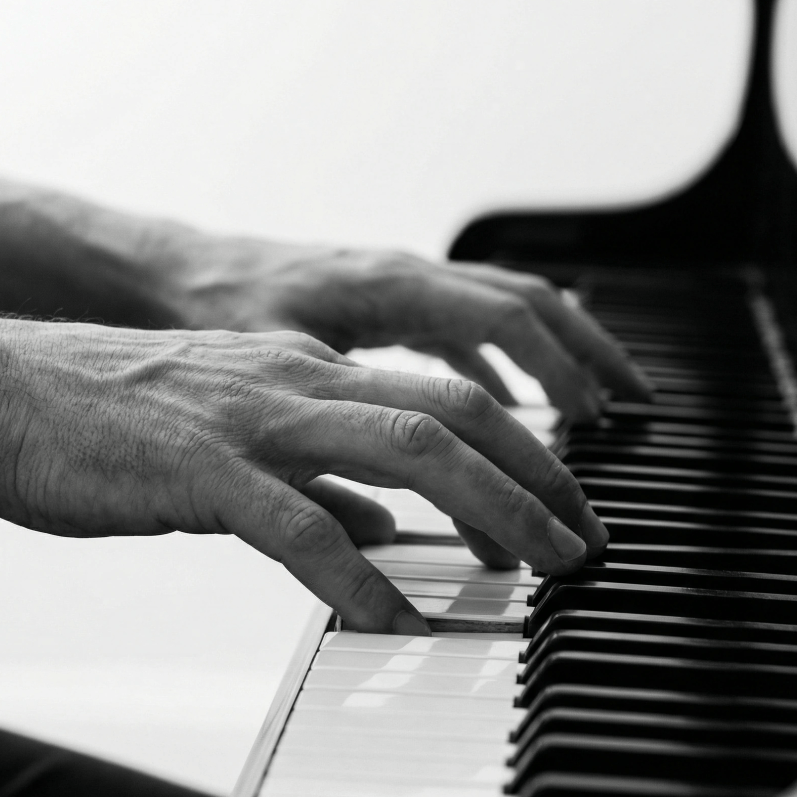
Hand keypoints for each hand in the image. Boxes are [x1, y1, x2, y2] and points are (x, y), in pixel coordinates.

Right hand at [0, 320, 609, 632]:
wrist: (4, 392)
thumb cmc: (119, 417)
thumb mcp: (239, 433)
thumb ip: (319, 475)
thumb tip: (383, 527)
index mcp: (310, 372)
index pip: (447, 397)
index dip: (521, 449)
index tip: (563, 504)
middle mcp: (299, 382)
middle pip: (453, 414)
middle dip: (537, 477)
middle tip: (584, 542)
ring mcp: (255, 420)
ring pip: (406, 449)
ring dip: (488, 510)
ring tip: (539, 570)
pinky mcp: (202, 470)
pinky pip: (300, 527)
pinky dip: (360, 579)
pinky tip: (398, 623)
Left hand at [149, 233, 652, 422]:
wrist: (161, 275)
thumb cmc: (207, 310)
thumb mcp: (270, 367)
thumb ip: (337, 432)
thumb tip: (391, 521)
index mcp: (390, 285)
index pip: (508, 322)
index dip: (562, 374)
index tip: (598, 427)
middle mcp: (406, 277)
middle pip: (528, 307)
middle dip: (588, 356)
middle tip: (635, 410)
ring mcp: (397, 289)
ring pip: (503, 311)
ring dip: (555, 357)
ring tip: (595, 409)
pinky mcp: (381, 308)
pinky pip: (461, 329)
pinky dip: (498, 365)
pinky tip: (505, 404)